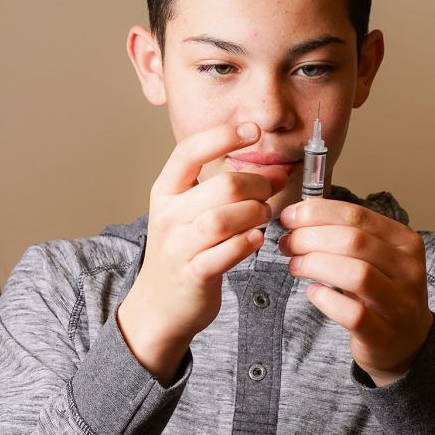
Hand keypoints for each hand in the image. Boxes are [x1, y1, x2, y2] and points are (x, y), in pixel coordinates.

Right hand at [116, 122, 287, 383]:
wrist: (160, 305)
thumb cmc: (183, 251)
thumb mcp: (190, 212)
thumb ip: (224, 190)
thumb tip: (273, 172)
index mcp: (165, 191)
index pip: (190, 151)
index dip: (224, 136)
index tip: (253, 130)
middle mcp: (168, 215)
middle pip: (222, 186)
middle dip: (257, 184)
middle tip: (271, 189)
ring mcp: (178, 246)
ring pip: (224, 219)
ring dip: (254, 214)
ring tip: (262, 217)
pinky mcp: (193, 274)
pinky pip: (226, 252)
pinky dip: (247, 244)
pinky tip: (255, 240)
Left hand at [278, 199, 433, 386]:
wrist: (405, 340)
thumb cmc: (380, 291)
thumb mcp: (372, 257)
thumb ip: (343, 235)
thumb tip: (296, 217)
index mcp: (405, 241)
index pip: (358, 215)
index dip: (317, 213)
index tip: (290, 216)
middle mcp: (409, 270)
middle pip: (355, 241)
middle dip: (311, 238)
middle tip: (288, 243)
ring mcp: (400, 304)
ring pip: (357, 274)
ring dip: (316, 265)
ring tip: (295, 266)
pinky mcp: (384, 335)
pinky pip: (353, 314)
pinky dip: (326, 300)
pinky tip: (312, 292)